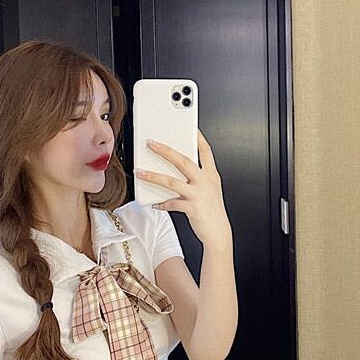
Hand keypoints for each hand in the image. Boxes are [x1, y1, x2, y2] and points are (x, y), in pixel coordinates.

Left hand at [134, 128, 231, 250]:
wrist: (218, 233)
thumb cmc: (212, 212)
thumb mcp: (209, 190)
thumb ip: (196, 178)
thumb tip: (174, 170)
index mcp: (211, 175)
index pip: (205, 151)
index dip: (197, 137)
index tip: (188, 126)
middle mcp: (206, 182)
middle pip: (183, 161)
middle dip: (165, 150)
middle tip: (150, 143)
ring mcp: (199, 194)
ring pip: (172, 181)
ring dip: (154, 176)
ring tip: (140, 172)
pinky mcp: (192, 208)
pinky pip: (172, 203)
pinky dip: (162, 203)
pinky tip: (155, 203)